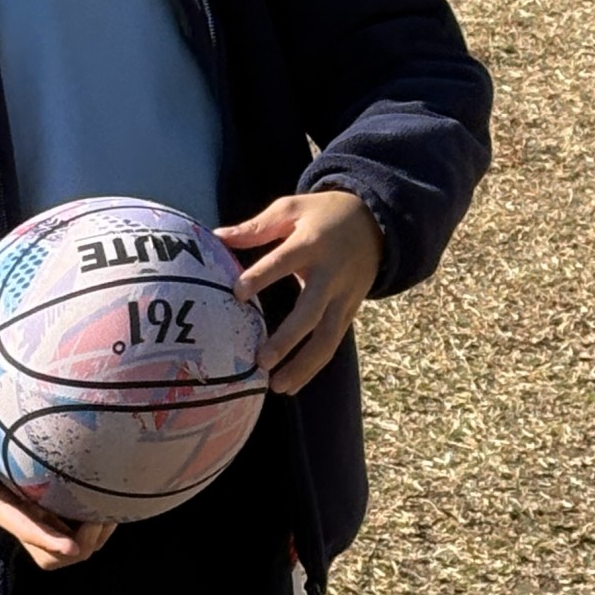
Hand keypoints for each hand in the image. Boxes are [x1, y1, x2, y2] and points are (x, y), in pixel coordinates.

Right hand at [0, 422, 113, 569]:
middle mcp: (16, 518)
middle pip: (50, 555)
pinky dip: (93, 523)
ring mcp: (32, 517)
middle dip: (79, 547)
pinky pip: (73, 529)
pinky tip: (109, 501)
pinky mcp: (45, 509)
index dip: (47, 539)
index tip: (72, 545)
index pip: (23, 529)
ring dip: (91, 539)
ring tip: (111, 515)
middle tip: (101, 520)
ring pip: (67, 548)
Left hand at [218, 190, 382, 395]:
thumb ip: (257, 227)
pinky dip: (314, 367)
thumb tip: (218, 237)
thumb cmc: (324, 214)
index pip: (285, 261)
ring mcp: (344, 297)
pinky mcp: (350, 312)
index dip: (262, 276)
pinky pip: (333, 343)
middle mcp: (331, 275)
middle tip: (262, 360)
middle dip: (289, 338)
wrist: (376, 223)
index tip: (237, 293)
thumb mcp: (292, 209)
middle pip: (311, 311)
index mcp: (312, 243)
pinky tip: (291, 385)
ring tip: (277, 385)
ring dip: (304, 365)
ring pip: (328, 338)